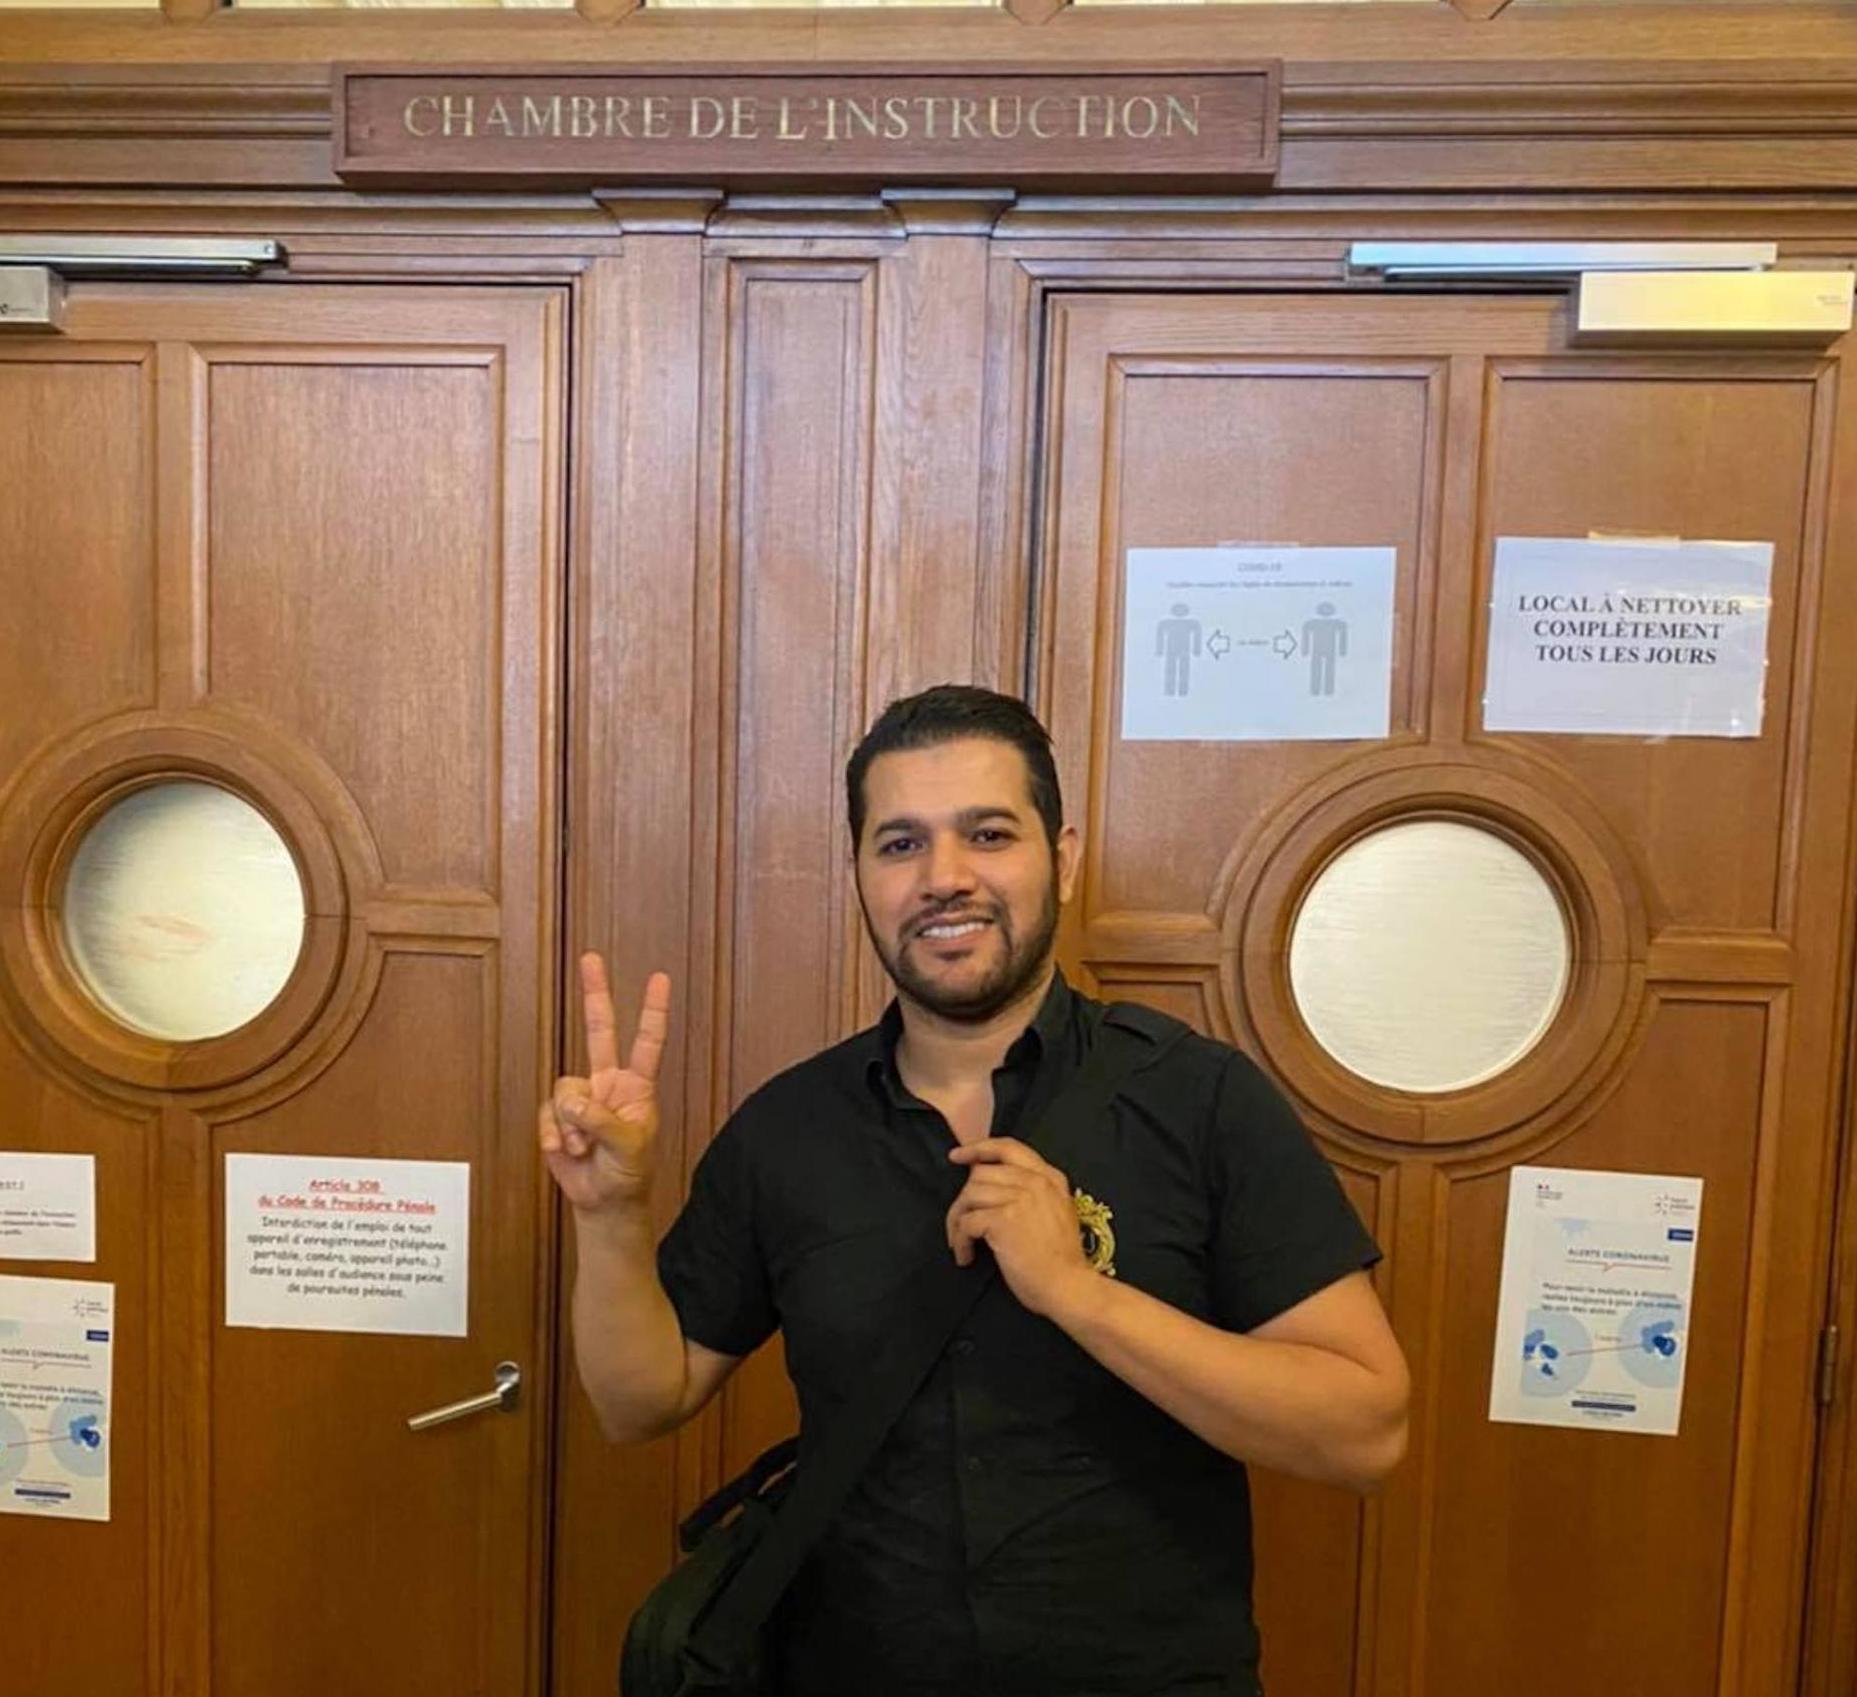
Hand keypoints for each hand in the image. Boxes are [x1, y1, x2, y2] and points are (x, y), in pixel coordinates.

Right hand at [538, 953, 670, 1215]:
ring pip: (565, 1087)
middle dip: (595, 994)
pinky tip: (565, 1151)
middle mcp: (609, 1083)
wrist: (604, 1202)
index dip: (652, 1011)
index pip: (647, 1042)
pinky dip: (554, 1135)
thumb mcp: (629, 1147)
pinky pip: (548, 1113)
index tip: (659, 978)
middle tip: (591, 958)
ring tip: (584, 1147)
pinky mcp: (557, 1116)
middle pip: (600, 1031)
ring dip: (570, 1123)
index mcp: (637, 1086)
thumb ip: (603, 1121)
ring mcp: (582, 1097)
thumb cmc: (629, 1172)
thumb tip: (573, 1100)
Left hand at [946, 1139, 1096, 1321]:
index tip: (958, 1156)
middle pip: (981, 1173)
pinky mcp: (1003, 1220)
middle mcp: (1035, 1182)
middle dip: (964, 1199)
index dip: (979, 1149)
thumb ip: (1035, 1192)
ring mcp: (1020, 1198)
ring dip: (957, 1222)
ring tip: (962, 1244)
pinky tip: (966, 1256)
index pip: (1008, 1148)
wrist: (1069, 1286)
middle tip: (960, 1223)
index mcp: (1050, 1178)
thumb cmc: (1061, 1259)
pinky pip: (966, 1222)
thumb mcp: (1059, 1212)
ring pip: (969, 1195)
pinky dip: (960, 1240)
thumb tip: (993, 1186)